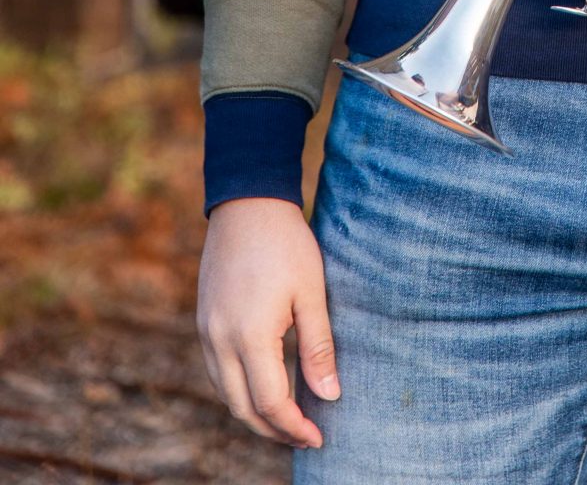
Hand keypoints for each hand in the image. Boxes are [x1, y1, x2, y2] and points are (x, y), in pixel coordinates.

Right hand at [197, 196, 338, 449]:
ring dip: (254, 413)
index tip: (319, 438)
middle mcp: (220, 341)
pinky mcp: (203, 321)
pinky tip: (263, 385)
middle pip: (242, 409)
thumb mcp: (311, 292)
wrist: (247, 202)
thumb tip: (330, 396)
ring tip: (288, 417)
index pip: (271, 403)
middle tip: (305, 435)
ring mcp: (206, 332)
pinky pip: (218, 372)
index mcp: (250, 336)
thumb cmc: (286, 243)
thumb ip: (319, 347)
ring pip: (226, 394)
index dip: (295, 427)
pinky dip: (239, 389)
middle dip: (273, 430)